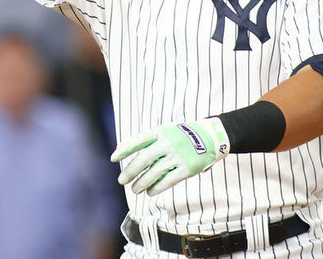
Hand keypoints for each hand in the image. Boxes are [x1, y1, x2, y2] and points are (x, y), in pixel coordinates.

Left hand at [111, 117, 229, 195]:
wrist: (209, 137)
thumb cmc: (180, 135)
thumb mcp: (164, 130)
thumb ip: (144, 139)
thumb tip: (120, 147)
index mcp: (161, 132)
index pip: (138, 140)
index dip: (125, 150)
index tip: (113, 158)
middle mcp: (168, 143)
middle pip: (144, 159)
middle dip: (130, 171)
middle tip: (121, 180)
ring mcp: (178, 156)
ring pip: (154, 172)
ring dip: (142, 182)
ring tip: (135, 189)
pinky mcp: (187, 168)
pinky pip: (168, 180)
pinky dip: (157, 187)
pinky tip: (150, 192)